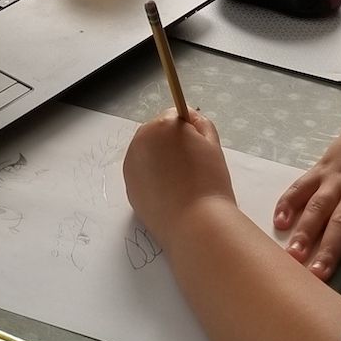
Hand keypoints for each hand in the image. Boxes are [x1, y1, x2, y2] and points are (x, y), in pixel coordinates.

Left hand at [124, 107, 235, 235]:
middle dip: (172, 145)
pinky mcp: (128, 188)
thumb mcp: (212, 144)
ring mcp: (130, 166)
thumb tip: (189, 117)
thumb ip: (200, 123)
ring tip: (182, 182)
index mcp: (160, 127)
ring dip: (161, 161)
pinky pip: (143, 175)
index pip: (174, 117)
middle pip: (157, 134)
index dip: (189, 131)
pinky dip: (154, 180)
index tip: (200, 149)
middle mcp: (139, 142)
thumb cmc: (209, 182)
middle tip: (193, 168)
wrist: (194, 223)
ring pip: (149, 155)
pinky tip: (170, 194)